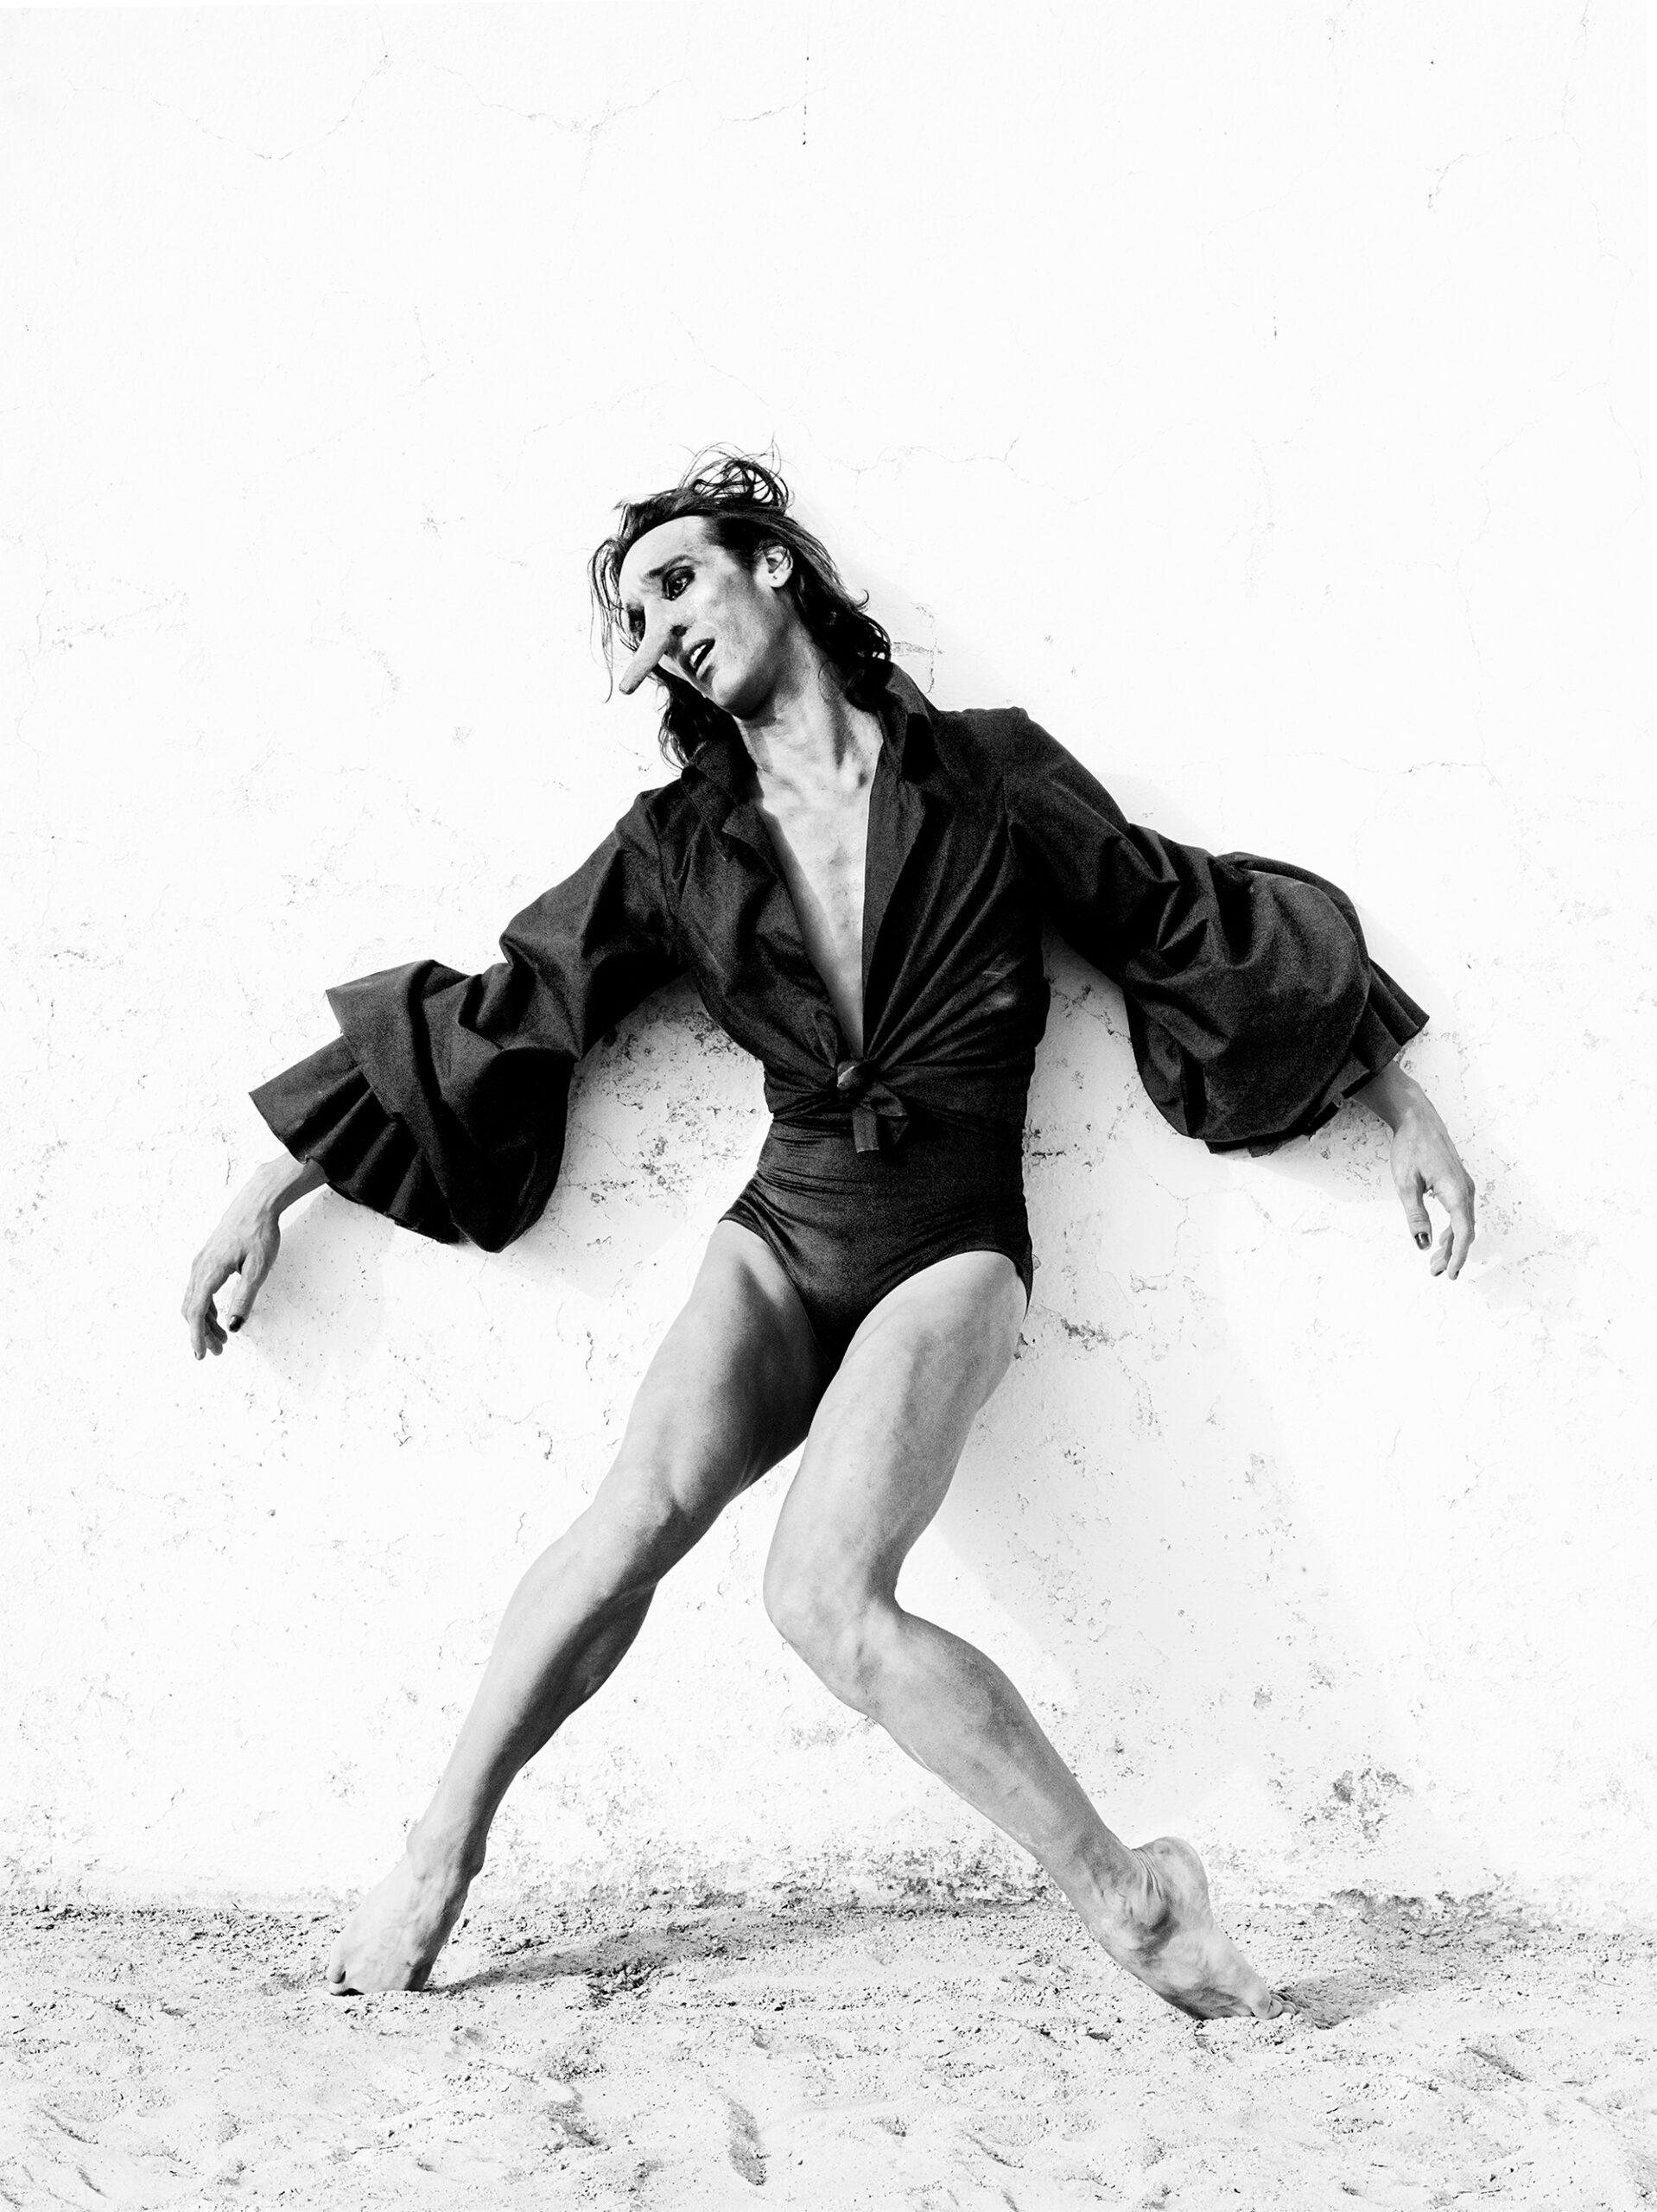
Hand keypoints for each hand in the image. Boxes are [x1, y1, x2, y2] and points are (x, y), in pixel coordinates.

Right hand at [181, 1155, 321, 1358]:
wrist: (257, 1203)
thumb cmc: (260, 1233)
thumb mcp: (258, 1269)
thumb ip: (245, 1298)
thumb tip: (234, 1326)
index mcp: (210, 1271)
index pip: (196, 1312)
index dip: (197, 1336)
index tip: (201, 1355)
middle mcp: (199, 1267)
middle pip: (192, 1309)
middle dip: (202, 1333)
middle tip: (217, 1351)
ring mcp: (201, 1262)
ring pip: (194, 1300)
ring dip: (204, 1321)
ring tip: (222, 1338)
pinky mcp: (206, 1259)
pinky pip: (199, 1289)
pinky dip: (206, 1307)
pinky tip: (219, 1315)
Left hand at [1354, 1064, 1475, 1279]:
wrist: (1417, 1119)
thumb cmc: (1410, 1148)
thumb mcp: (1406, 1185)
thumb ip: (1415, 1216)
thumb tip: (1424, 1244)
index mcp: (1456, 1192)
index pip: (1463, 1233)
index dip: (1458, 1256)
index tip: (1451, 1274)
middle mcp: (1466, 1190)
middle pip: (1464, 1231)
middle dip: (1452, 1254)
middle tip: (1436, 1272)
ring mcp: (1464, 1186)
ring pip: (1463, 1223)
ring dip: (1451, 1243)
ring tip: (1435, 1261)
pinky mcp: (1458, 1182)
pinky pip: (1460, 1212)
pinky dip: (1452, 1228)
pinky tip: (1440, 1237)